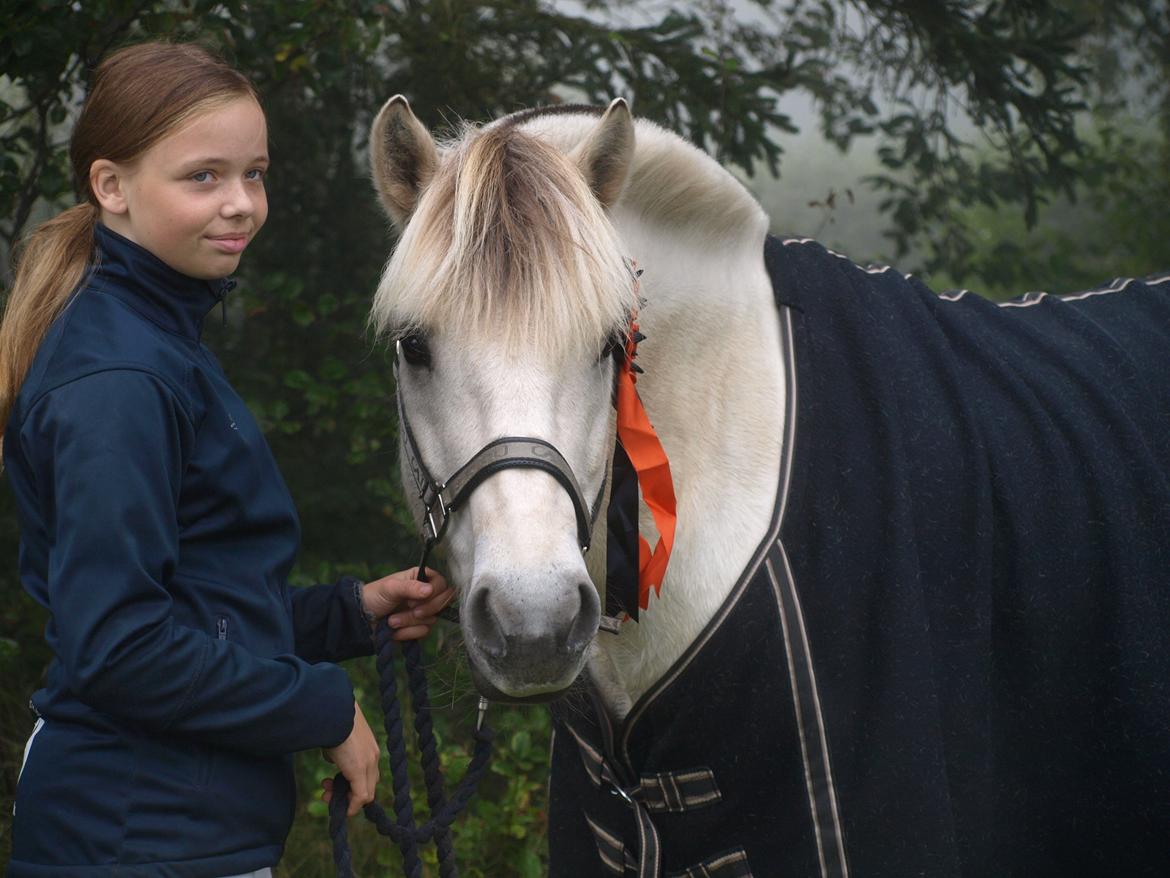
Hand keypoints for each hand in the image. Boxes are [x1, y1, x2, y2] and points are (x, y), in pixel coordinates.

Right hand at [321, 700, 379, 816]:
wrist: (334, 711)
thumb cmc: (332, 719)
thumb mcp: (337, 736)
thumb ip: (339, 750)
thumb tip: (333, 758)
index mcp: (369, 746)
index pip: (369, 773)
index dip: (354, 784)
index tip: (335, 784)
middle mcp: (373, 755)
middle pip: (369, 784)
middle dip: (349, 794)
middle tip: (329, 793)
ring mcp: (368, 763)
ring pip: (366, 792)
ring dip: (347, 800)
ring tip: (327, 795)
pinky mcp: (360, 769)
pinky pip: (361, 795)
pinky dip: (352, 805)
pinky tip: (340, 807)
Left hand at [362, 567, 454, 640]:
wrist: (362, 619)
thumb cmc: (374, 596)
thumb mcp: (390, 588)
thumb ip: (410, 587)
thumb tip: (430, 590)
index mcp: (421, 578)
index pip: (442, 584)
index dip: (434, 593)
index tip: (415, 599)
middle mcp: (426, 594)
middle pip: (444, 602)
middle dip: (426, 609)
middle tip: (411, 610)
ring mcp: (424, 611)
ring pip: (432, 619)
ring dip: (409, 622)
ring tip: (391, 621)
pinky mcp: (418, 627)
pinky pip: (424, 632)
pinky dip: (407, 632)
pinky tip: (394, 630)